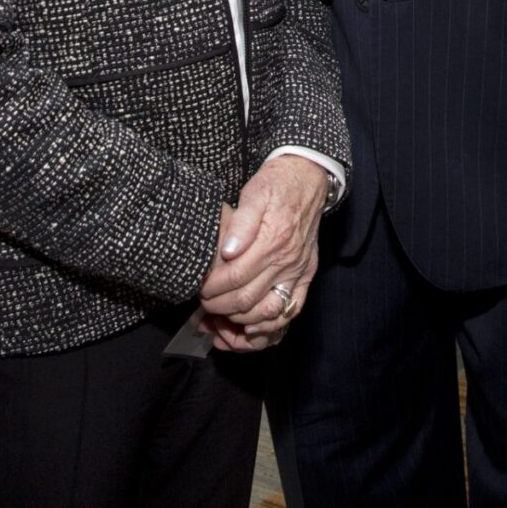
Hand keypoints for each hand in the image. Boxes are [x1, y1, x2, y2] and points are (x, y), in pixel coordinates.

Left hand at [198, 155, 329, 347]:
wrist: (308, 179)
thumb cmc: (276, 185)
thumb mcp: (254, 193)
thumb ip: (240, 223)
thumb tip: (227, 251)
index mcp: (272, 240)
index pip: (235, 277)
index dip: (212, 288)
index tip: (198, 287)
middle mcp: (287, 261)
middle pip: (247, 300)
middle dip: (219, 307)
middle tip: (203, 303)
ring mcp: (299, 271)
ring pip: (269, 312)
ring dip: (240, 321)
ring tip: (220, 316)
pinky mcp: (306, 275)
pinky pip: (292, 310)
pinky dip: (271, 325)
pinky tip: (252, 328)